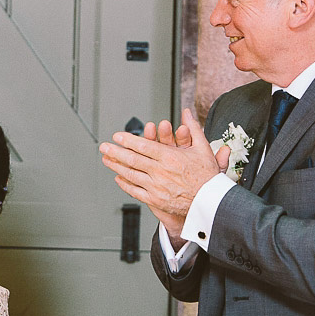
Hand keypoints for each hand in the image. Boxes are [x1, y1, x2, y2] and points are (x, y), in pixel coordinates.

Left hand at [100, 108, 223, 222]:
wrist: (211, 203)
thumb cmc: (208, 176)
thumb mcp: (203, 149)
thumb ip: (193, 129)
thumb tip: (186, 112)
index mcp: (170, 158)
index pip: (143, 146)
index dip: (128, 140)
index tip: (117, 136)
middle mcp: (160, 172)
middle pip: (132, 159)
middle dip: (115, 152)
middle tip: (104, 146)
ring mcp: (156, 187)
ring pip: (131, 175)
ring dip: (116, 166)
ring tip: (106, 159)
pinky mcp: (155, 200)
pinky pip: (135, 191)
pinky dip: (125, 184)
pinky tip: (118, 178)